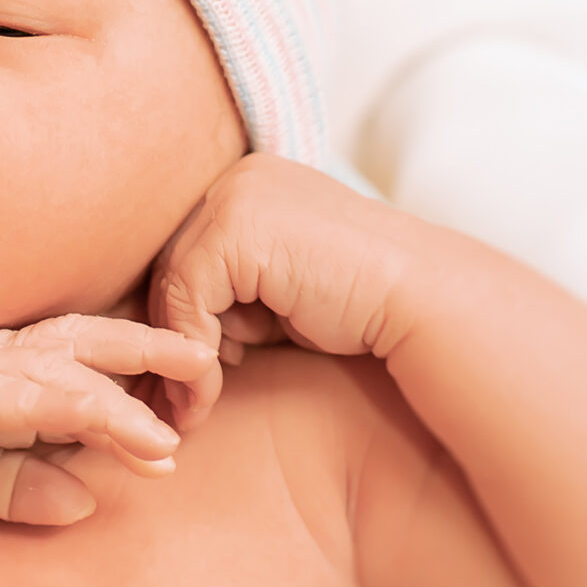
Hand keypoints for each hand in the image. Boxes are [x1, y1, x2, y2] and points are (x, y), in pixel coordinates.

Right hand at [0, 315, 217, 525]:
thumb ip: (25, 487)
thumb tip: (89, 501)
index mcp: (4, 372)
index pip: (86, 359)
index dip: (142, 369)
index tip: (200, 393)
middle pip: (83, 341)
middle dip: (147, 349)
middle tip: (210, 365)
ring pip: (53, 371)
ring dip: (113, 399)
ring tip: (166, 435)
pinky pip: (2, 397)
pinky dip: (52, 409)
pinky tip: (92, 425)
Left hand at [147, 155, 417, 426]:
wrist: (421, 303)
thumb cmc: (357, 311)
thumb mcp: (275, 298)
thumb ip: (227, 300)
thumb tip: (165, 336)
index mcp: (248, 185)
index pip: (187, 256)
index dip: (181, 323)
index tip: (187, 383)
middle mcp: (237, 179)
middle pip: (171, 267)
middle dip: (173, 340)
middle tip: (178, 403)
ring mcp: (236, 195)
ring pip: (173, 285)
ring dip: (180, 353)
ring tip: (195, 408)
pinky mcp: (237, 226)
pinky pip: (187, 297)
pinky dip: (192, 350)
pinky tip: (211, 390)